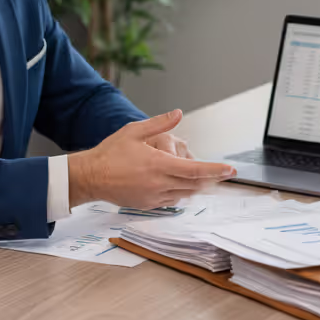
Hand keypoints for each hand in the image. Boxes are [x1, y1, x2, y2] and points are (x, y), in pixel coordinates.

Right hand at [69, 109, 234, 208]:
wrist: (90, 177)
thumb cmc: (110, 153)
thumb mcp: (134, 131)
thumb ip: (159, 123)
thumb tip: (178, 114)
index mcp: (158, 164)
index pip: (194, 170)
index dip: (215, 170)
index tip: (230, 170)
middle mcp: (159, 183)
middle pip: (194, 185)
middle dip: (212, 180)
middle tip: (224, 174)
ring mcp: (154, 196)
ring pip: (185, 194)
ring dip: (198, 187)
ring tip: (208, 180)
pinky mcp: (148, 205)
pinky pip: (172, 200)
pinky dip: (181, 193)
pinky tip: (183, 186)